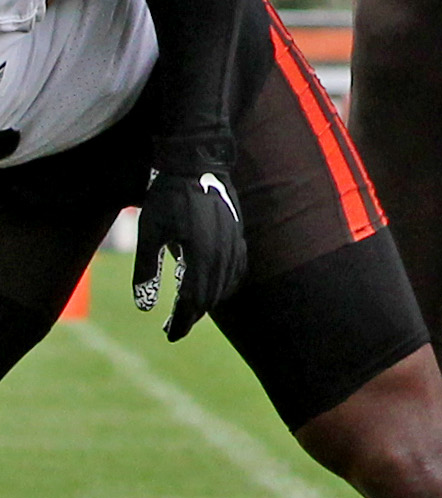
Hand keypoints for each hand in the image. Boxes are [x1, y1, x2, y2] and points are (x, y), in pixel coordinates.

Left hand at [133, 164, 246, 340]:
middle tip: (173, 326)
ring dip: (208, 301)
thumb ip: (147, 271)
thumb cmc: (168, 197)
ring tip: (188, 309)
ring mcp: (235, 242)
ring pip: (227, 285)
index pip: (194, 301)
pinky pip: (238, 268)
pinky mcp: (239, 233)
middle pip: (211, 297)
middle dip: (192, 315)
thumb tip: (145, 308)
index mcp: (201, 254)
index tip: (169, 335)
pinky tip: (213, 285)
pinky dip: (226, 284)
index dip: (181, 321)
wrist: (197, 162)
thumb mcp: (149, 233)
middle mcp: (223, 252)